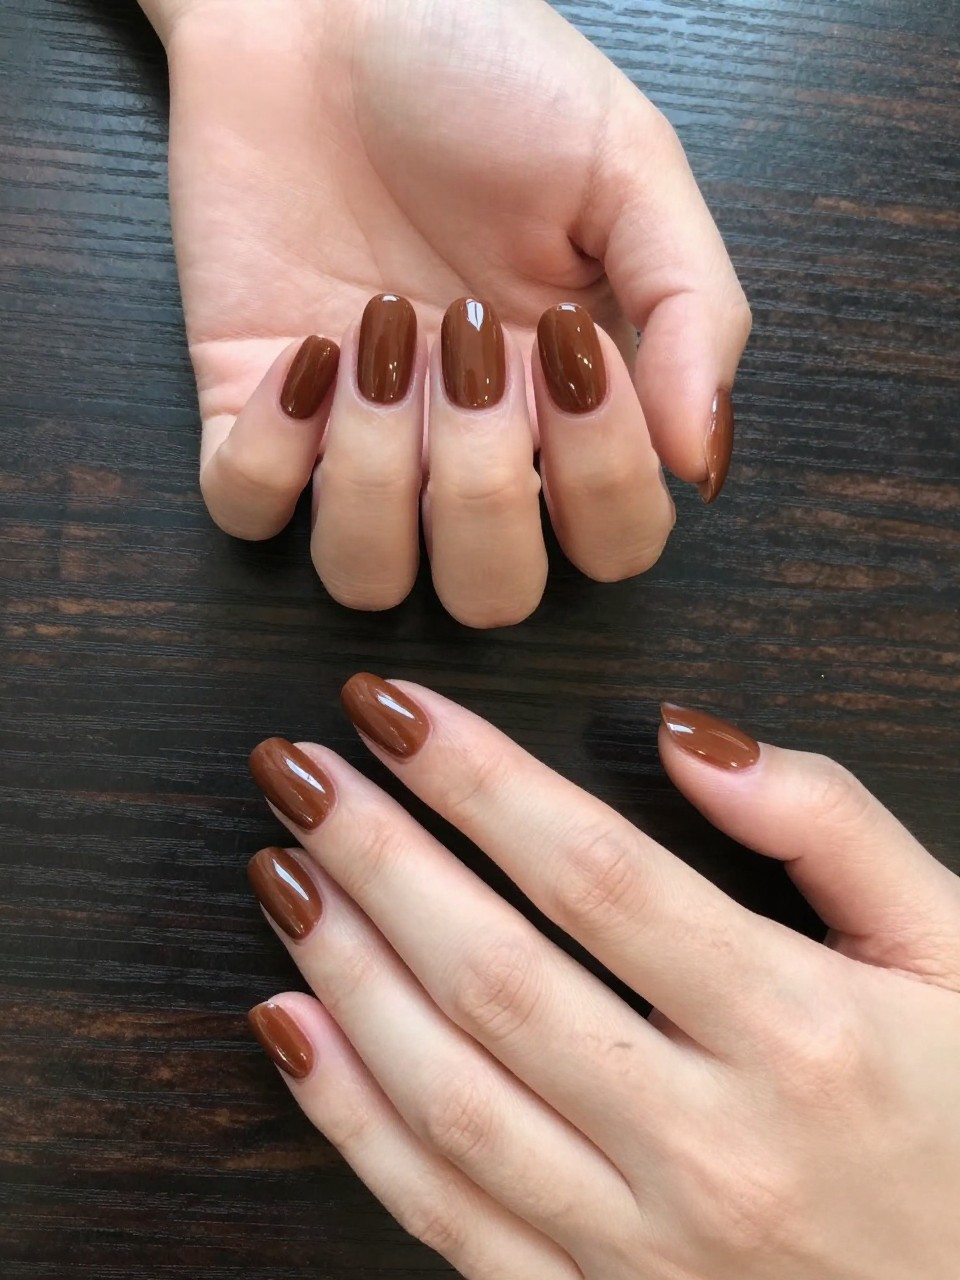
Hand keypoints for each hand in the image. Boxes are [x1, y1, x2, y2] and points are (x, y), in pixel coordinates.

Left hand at [140, 0, 749, 625]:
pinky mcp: (250, 413)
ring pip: (368, 579)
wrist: (327, 6)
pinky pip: (249, 512)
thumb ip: (691, 313)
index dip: (599, 482)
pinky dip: (273, 451)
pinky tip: (306, 346)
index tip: (569, 341)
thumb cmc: (487, 74)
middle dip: (480, 489)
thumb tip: (704, 463)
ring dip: (374, 473)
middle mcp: (468, 452)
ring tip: (377, 335)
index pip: (615, 548)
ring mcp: (355, 444)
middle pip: (491, 597)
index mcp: (574, 411)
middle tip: (466, 346)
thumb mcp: (629, 168)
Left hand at [244, 678, 959, 1278]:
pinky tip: (291, 1027)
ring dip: (344, 969)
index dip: (474, 778)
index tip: (391, 709)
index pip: (593, 873)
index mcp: (801, 1034)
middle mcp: (711, 1146)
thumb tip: (692, 738)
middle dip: (375, 855)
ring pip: (448, 1094)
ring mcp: (647, 1252)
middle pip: (494, 975)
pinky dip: (353, 1123)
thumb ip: (833, 829)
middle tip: (295, 770)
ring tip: (279, 870)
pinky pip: (447, 1218)